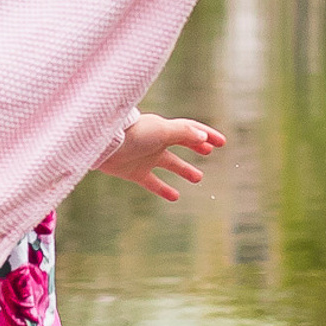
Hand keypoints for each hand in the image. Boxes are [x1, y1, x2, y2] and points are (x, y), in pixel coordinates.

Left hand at [93, 112, 225, 201]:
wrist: (103, 145)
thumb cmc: (132, 133)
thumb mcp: (161, 131)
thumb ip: (183, 133)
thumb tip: (202, 136)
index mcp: (163, 128)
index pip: (189, 129)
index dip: (206, 134)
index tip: (222, 143)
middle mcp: (155, 141)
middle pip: (180, 143)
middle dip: (195, 145)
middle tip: (208, 152)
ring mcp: (145, 157)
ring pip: (169, 164)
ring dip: (184, 169)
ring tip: (198, 177)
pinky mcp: (134, 172)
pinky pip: (152, 182)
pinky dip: (164, 189)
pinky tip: (175, 197)